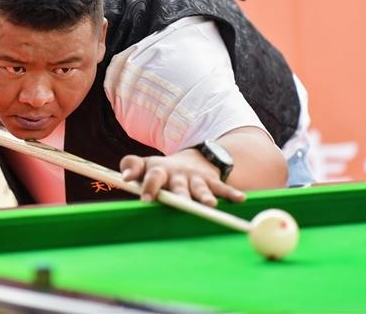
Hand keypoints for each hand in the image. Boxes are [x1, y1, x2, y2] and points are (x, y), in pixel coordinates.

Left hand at [120, 149, 245, 206]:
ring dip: (205, 197)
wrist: (189, 160)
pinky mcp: (211, 181)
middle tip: (181, 203)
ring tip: (210, 206)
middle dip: (180, 195)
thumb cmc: (160, 169)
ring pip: (200, 189)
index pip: (153, 176)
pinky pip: (222, 188)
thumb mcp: (145, 164)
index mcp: (160, 171)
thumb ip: (131, 166)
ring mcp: (195, 178)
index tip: (145, 198)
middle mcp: (178, 174)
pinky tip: (240, 200)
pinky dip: (231, 193)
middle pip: (179, 186)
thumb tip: (125, 177)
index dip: (150, 186)